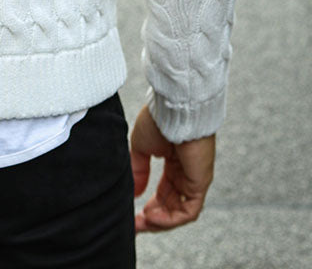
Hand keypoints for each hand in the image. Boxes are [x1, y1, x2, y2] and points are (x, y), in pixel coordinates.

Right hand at [129, 105, 214, 233]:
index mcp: (174, 163)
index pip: (165, 193)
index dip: (150, 207)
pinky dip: (171, 218)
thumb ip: (139, 170)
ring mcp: (195, 179)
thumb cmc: (159, 119)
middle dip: (153, 219)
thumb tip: (134, 192)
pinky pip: (189, 210)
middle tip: (135, 225)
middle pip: (172, 206)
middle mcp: (187, 174)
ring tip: (142, 222)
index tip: (134, 216)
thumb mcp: (141, 147)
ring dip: (160, 221)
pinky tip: (152, 216)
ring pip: (180, 211)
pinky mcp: (200, 182)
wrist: (174, 107)